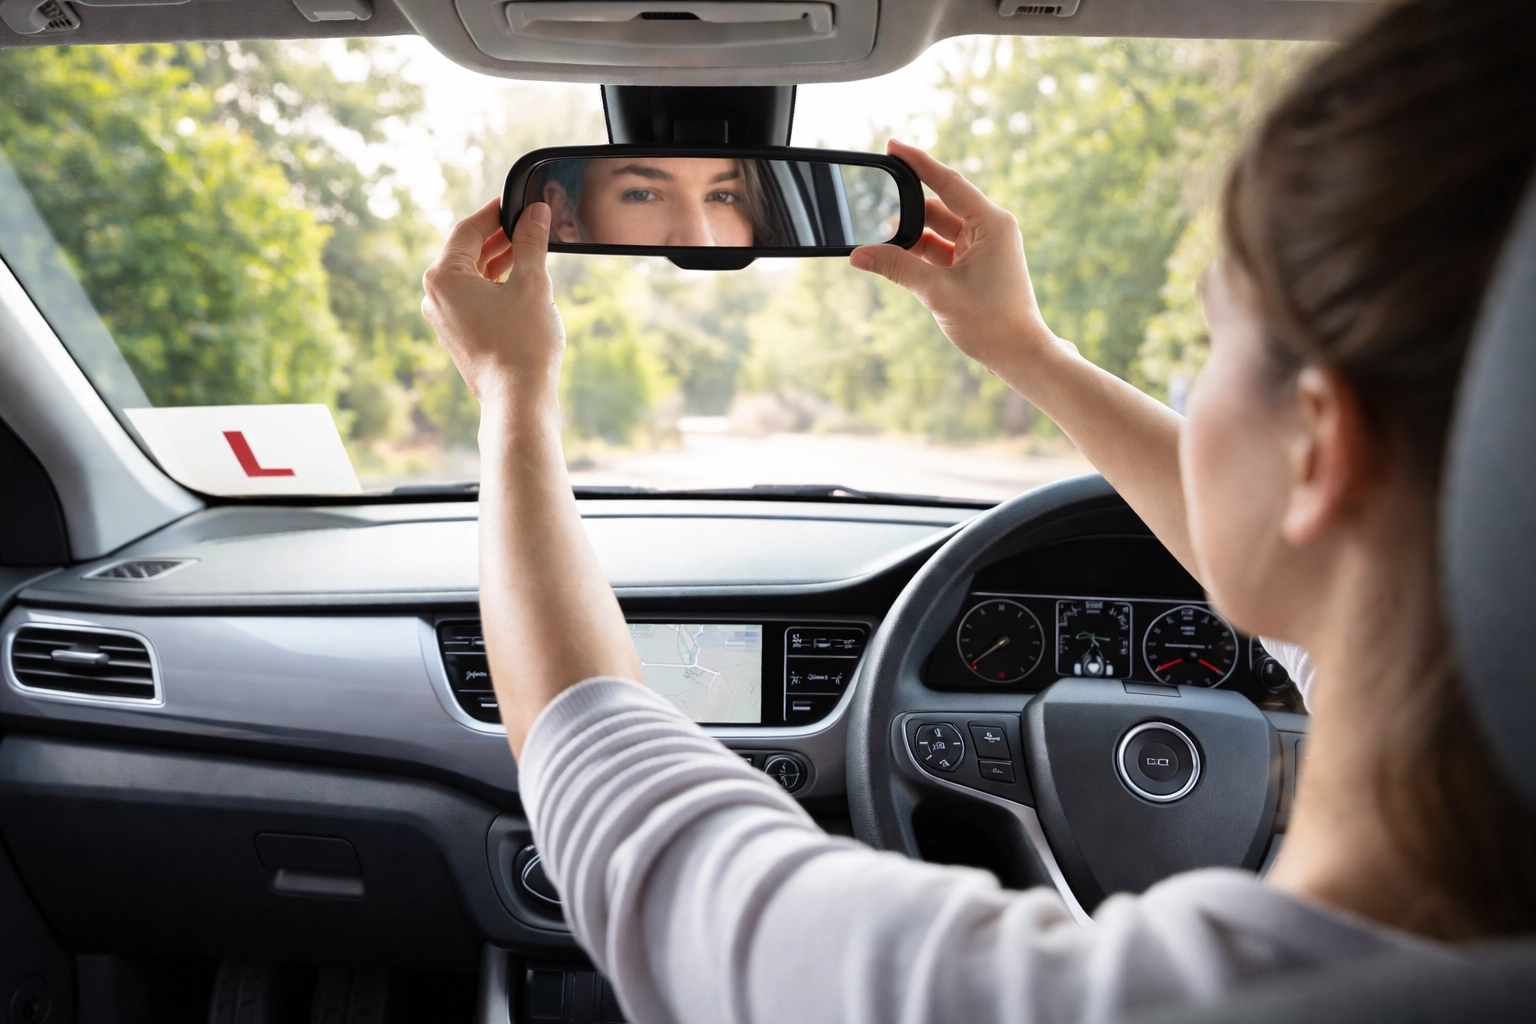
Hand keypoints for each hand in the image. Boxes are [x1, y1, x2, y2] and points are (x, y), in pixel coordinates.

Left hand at [421, 198, 563, 410]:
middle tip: (529, 225)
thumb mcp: (532, 283)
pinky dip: (495, 286)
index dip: (495, 212)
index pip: (468, 229)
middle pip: (467, 253)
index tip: (517, 203)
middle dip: (499, 238)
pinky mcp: (458, 337)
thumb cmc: (522, 342)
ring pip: (471, 277)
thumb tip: (535, 213)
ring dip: (499, 262)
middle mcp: (435, 297)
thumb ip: (531, 242)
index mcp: (444, 277)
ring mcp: (444, 319)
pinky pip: (474, 300)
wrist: (518, 399)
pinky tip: (521, 285)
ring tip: (530, 252)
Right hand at [850, 140, 1061, 372]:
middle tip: (873, 217)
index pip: (947, 181)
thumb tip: (859, 255)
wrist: (1019, 355)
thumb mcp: (936, 292)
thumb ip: (897, 268)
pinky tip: (897, 261)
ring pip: (938, 230)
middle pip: (939, 206)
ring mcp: (984, 246)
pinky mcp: (977, 264)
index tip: (891, 146)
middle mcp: (990, 228)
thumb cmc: (991, 322)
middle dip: (906, 213)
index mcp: (991, 223)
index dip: (917, 163)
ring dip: (911, 238)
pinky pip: (943, 249)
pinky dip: (920, 254)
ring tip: (882, 249)